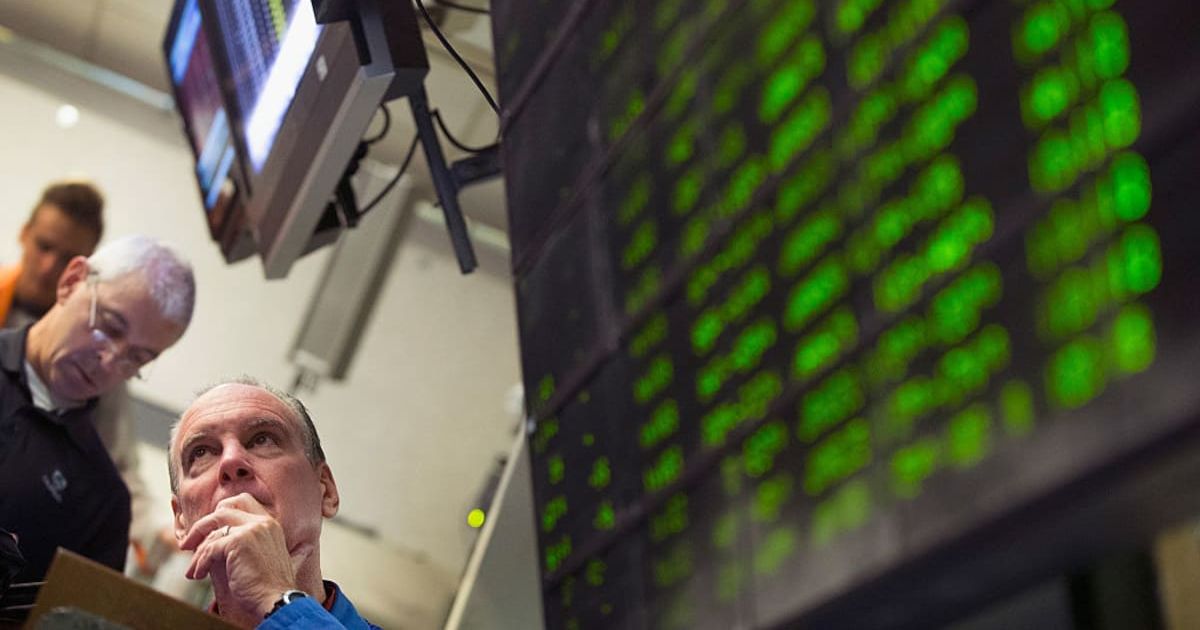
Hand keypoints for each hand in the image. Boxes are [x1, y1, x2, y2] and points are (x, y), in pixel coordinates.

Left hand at [179, 493, 306, 620]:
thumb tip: (213, 538)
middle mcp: (262, 522)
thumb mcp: (259, 555)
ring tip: (193, 570)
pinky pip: (210, 548)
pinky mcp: (239, 542)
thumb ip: (243, 541)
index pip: (242, 501)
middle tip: (188, 544)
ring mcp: (251, 530)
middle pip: (224, 509)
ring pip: (213, 531)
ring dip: (198, 552)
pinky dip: (200, 563)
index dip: (221, 512)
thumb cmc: (267, 585)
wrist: (276, 599)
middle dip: (201, 526)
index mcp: (269, 523)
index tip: (208, 530)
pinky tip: (199, 575)